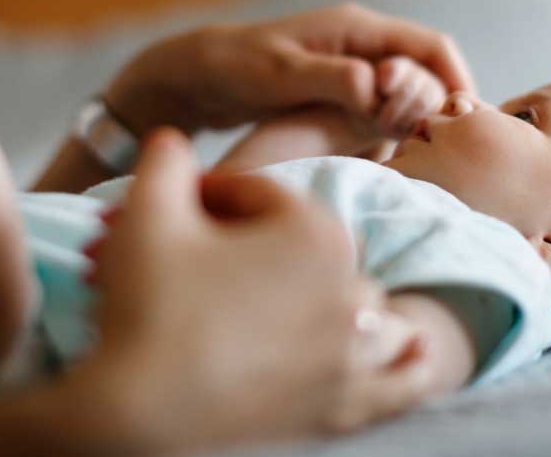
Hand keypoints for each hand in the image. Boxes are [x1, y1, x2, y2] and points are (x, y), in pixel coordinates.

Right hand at [76, 130, 433, 452]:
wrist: (133, 409)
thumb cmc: (145, 304)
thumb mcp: (148, 211)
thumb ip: (166, 160)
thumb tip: (171, 140)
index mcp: (315, 232)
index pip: (263, 197)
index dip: (212, 194)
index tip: (178, 209)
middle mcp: (350, 289)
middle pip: (309, 248)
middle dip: (259, 243)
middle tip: (204, 255)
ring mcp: (351, 354)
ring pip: (369, 310)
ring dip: (350, 299)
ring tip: (318, 299)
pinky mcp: (343, 408)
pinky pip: (400, 385)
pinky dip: (410, 365)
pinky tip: (418, 347)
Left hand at [104, 2, 474, 135]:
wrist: (201, 72)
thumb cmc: (238, 68)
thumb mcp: (282, 76)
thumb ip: (334, 79)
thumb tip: (381, 89)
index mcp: (357, 27)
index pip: (431, 45)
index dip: (455, 80)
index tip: (463, 122)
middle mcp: (363, 40)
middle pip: (427, 66)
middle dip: (438, 101)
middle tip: (433, 145)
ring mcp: (355, 61)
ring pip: (409, 85)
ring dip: (419, 114)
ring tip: (419, 152)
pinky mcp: (344, 82)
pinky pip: (387, 99)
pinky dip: (398, 120)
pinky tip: (395, 151)